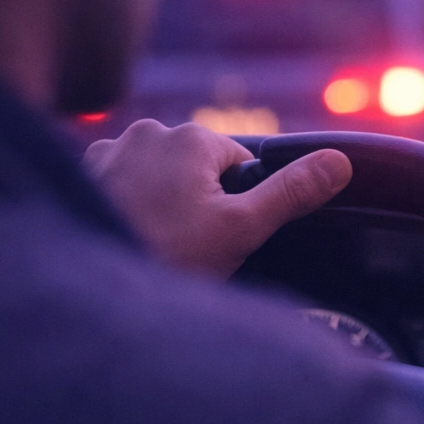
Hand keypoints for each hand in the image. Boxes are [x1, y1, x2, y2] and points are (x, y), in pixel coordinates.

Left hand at [82, 119, 351, 275]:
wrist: (84, 293)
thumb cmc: (166, 259)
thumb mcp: (241, 230)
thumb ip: (292, 192)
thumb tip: (341, 161)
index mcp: (193, 137)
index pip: (239, 164)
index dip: (236, 205)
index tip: (216, 238)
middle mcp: (149, 130)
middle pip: (196, 168)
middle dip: (196, 202)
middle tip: (184, 247)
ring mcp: (109, 150)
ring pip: (158, 175)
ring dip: (160, 202)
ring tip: (152, 244)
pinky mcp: (81, 172)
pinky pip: (122, 182)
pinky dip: (128, 203)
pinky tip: (125, 233)